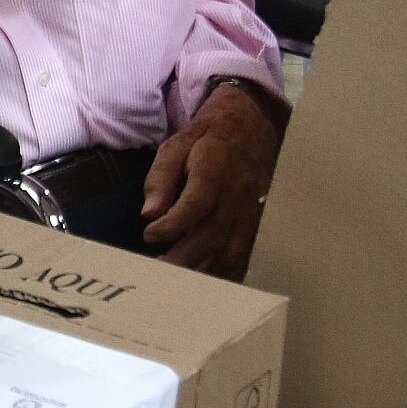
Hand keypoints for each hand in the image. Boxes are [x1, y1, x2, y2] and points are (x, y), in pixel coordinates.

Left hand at [141, 80, 286, 277]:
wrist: (250, 127)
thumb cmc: (206, 139)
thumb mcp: (176, 145)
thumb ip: (161, 177)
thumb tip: (148, 213)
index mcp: (215, 168)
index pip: (196, 204)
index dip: (172, 225)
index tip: (149, 235)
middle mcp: (237, 192)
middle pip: (213, 233)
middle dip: (183, 258)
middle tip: (156, 272)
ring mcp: (251, 209)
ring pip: (231, 250)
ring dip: (203, 270)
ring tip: (175, 281)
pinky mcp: (257, 222)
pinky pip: (244, 254)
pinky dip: (224, 271)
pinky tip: (202, 279)